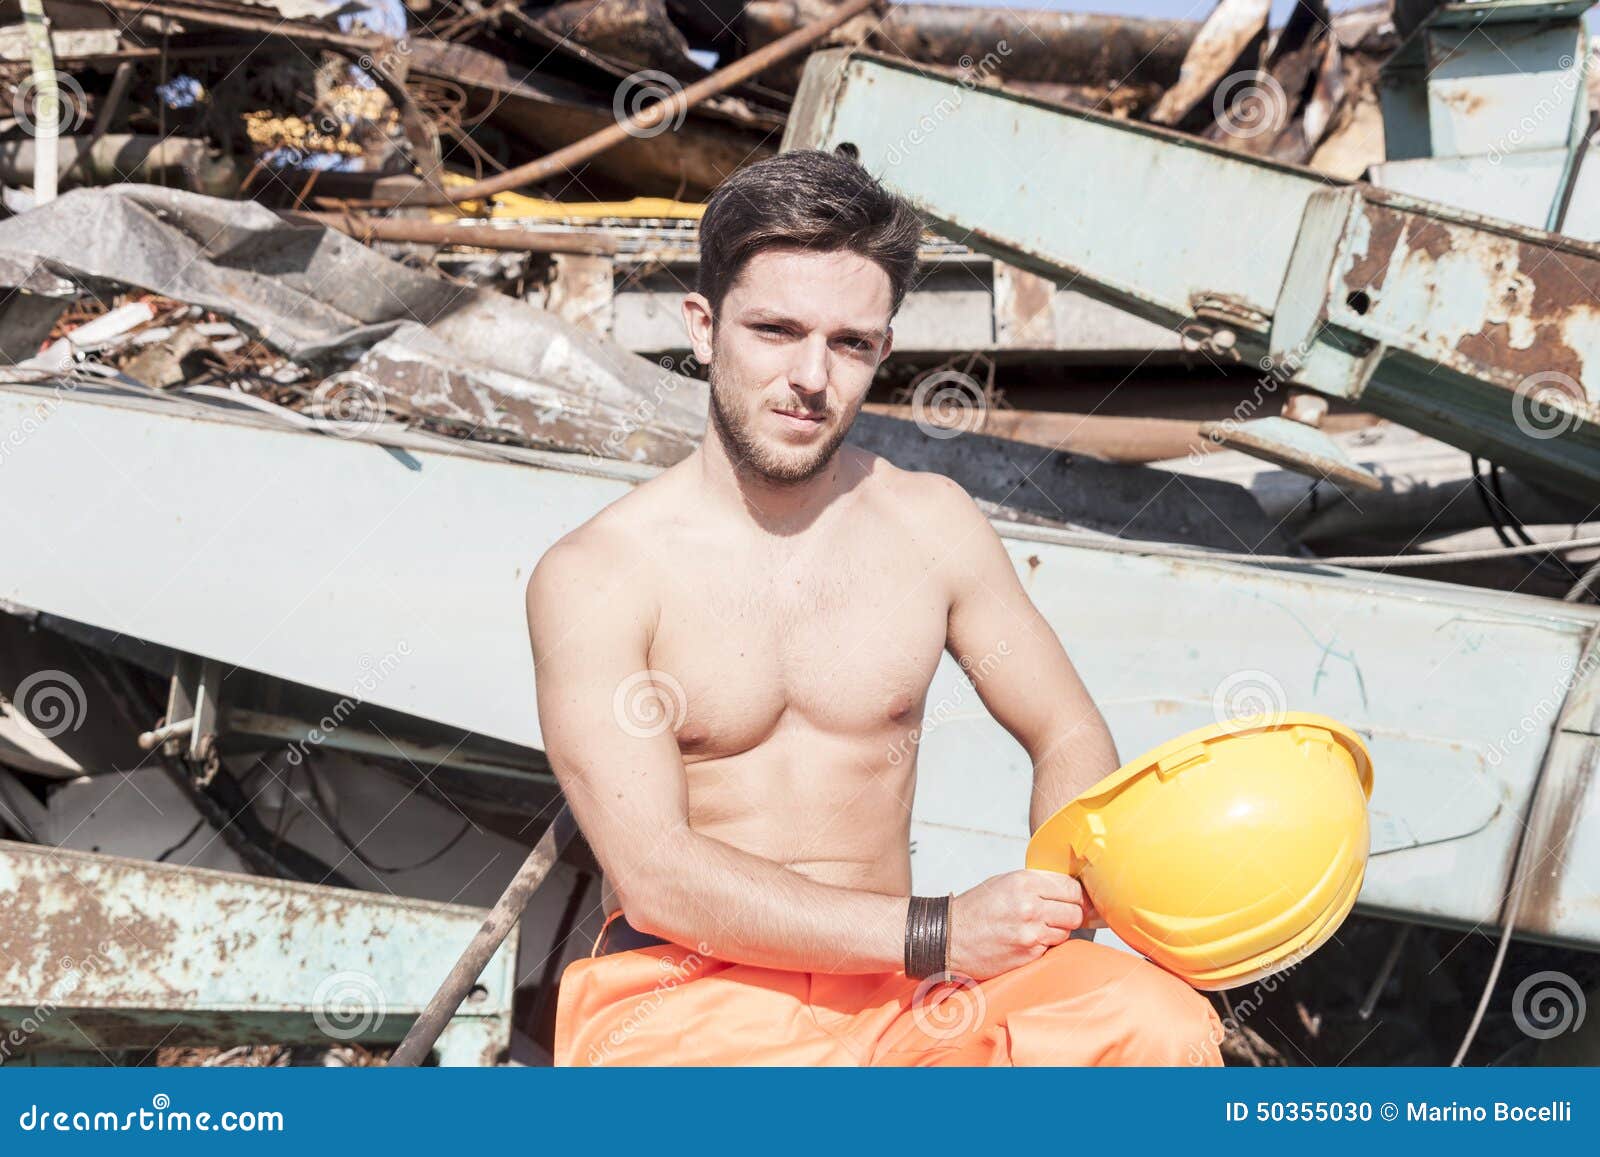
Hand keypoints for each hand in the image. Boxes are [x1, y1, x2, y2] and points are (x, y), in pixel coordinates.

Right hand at [945, 869, 1094, 979]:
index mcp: (1025, 883)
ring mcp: (1031, 933)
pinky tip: (1026, 940)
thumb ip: (1036, 883)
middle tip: (1060, 915)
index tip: (1074, 899)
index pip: (1072, 888)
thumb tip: (1068, 889)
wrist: (950, 937)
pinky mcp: (1028, 954)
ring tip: (1037, 927)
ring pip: (1066, 932)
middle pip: (1076, 912)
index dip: (1076, 895)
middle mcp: (1031, 906)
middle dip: (1072, 914)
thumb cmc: (976, 908)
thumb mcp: (1004, 882)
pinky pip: (1051, 948)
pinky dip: (1044, 945)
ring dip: (1058, 930)